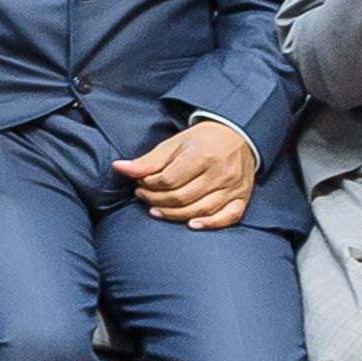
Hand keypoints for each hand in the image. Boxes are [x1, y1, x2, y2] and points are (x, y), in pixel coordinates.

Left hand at [116, 121, 260, 229]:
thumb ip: (148, 160)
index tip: (140, 184)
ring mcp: (233, 187)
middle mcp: (219, 173)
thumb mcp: (173, 144)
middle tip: (143, 197)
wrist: (237, 135)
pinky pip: (229, 217)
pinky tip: (192, 225)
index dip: (149, 185)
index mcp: (201, 155)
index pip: (169, 180)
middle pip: (182, 197)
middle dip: (156, 200)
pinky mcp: (243, 198)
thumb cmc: (202, 141)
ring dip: (174, 214)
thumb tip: (118, 168)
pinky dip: (211, 224)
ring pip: (201, 209)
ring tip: (156, 210)